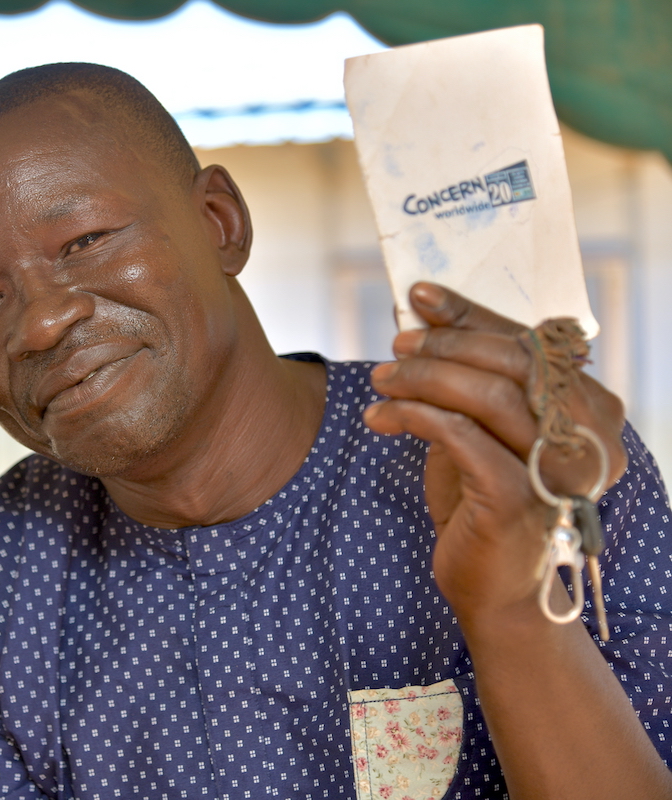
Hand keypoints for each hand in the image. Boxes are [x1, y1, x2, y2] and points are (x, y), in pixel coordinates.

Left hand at [362, 282, 626, 635]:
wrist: (491, 589)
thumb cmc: (481, 501)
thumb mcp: (477, 430)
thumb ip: (465, 382)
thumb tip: (421, 321)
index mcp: (586, 409)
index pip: (530, 342)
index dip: (473, 314)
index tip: (420, 295)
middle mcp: (585, 435)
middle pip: (514, 360)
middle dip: (445, 344)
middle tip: (396, 345)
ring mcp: (557, 469)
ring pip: (489, 394)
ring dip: (423, 378)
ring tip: (380, 381)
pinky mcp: (518, 499)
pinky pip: (462, 437)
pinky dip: (416, 417)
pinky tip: (382, 419)